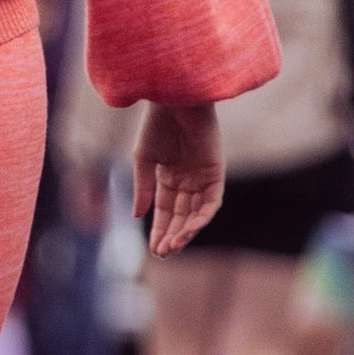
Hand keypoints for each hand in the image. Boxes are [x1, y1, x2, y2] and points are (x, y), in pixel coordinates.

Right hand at [133, 99, 221, 254]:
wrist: (173, 100)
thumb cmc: (155, 124)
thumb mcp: (144, 160)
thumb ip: (143, 188)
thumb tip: (137, 216)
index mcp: (169, 176)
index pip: (166, 210)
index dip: (159, 229)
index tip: (153, 249)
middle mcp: (188, 180)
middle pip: (181, 216)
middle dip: (172, 235)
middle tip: (162, 254)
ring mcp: (203, 178)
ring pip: (196, 214)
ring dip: (185, 232)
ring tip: (171, 247)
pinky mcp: (216, 173)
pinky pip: (211, 203)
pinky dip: (200, 218)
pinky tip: (186, 230)